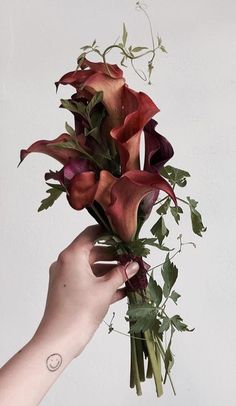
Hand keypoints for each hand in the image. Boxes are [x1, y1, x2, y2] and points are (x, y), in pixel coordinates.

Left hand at [34, 225, 138, 356]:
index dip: (109, 233)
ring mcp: (66, 277)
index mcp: (72, 256)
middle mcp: (66, 263)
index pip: (91, 233)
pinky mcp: (68, 290)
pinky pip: (88, 280)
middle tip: (133, 261)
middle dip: (115, 257)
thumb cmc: (79, 311)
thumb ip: (121, 274)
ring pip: (92, 268)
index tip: (125, 236)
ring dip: (111, 272)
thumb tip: (134, 265)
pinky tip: (122, 290)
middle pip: (94, 252)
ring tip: (131, 277)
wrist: (59, 340)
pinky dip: (102, 283)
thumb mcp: (105, 290)